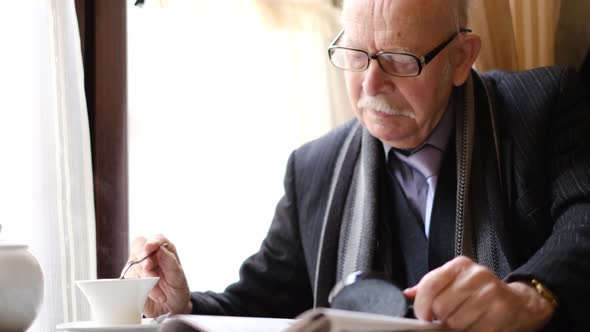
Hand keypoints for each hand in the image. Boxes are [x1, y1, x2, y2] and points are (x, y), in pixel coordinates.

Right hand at [124, 234, 192, 316]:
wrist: (171, 308)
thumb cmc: (177, 289)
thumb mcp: (178, 277)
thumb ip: (170, 263)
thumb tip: (161, 249)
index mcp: (164, 250)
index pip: (156, 239)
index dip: (153, 241)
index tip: (150, 247)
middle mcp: (149, 256)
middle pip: (139, 247)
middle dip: (143, 257)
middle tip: (149, 267)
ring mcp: (138, 267)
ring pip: (134, 265)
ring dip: (145, 278)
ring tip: (160, 293)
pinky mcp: (131, 280)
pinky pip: (129, 280)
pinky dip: (139, 288)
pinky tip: (151, 294)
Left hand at [404, 256, 554, 330]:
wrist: (519, 302)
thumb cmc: (481, 292)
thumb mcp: (455, 281)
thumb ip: (431, 286)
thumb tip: (408, 293)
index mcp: (459, 265)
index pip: (430, 285)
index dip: (421, 306)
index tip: (423, 317)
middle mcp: (475, 275)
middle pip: (441, 306)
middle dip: (442, 318)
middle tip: (449, 319)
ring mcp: (490, 292)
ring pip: (456, 322)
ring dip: (457, 328)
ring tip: (465, 321)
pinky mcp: (501, 311)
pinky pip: (474, 331)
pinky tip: (477, 325)